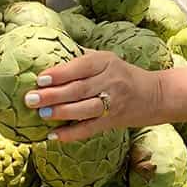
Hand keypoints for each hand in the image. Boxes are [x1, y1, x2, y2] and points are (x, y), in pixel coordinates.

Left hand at [23, 50, 159, 141]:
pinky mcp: (113, 121)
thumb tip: (50, 51)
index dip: (60, 73)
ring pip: (85, 109)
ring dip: (62, 112)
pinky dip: (71, 134)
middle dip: (53, 94)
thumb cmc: (123, 74)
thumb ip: (82, 57)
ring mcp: (113, 103)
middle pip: (79, 89)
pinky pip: (90, 128)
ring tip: (41, 114)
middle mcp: (111, 81)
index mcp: (106, 62)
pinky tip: (53, 136)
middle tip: (30, 98)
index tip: (40, 78)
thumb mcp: (107, 59)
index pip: (81, 66)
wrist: (155, 95)